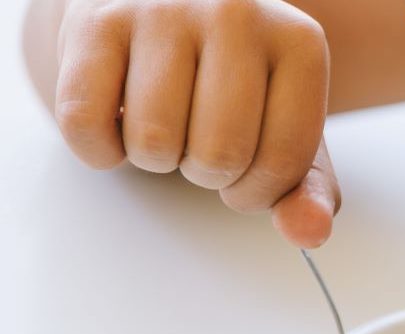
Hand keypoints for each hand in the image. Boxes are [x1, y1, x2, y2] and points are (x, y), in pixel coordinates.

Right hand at [54, 0, 338, 247]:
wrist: (162, 12)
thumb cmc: (231, 84)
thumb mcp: (283, 130)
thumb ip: (306, 189)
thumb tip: (309, 233)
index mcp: (300, 44)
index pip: (283, 160)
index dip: (257, 190)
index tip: (245, 165)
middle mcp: (237, 14)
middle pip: (220, 154)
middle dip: (206, 172)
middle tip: (201, 139)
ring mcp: (164, 10)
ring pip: (153, 141)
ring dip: (154, 157)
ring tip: (165, 121)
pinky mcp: (96, 21)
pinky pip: (86, 123)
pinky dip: (100, 148)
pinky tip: (119, 119)